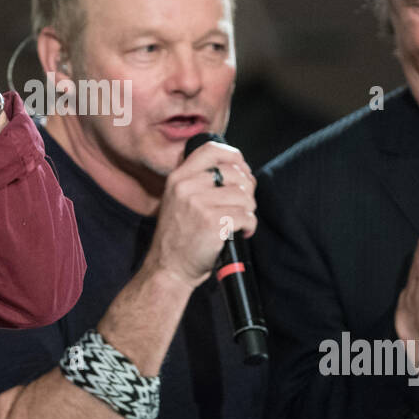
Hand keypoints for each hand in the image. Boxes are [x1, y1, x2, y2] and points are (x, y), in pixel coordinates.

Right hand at [143, 142, 256, 289]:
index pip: (211, 150)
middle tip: (244, 204)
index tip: (242, 170)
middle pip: (234, 173)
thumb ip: (198, 181)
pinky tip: (242, 232)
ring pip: (243, 195)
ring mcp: (199, 204)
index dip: (233, 156)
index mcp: (178, 178)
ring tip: (241, 220)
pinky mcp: (212, 223)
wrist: (168, 268)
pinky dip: (250, 225)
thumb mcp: (178, 199)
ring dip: (249, 209)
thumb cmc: (179, 236)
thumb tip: (239, 169)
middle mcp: (186, 187)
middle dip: (247, 189)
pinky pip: (246, 216)